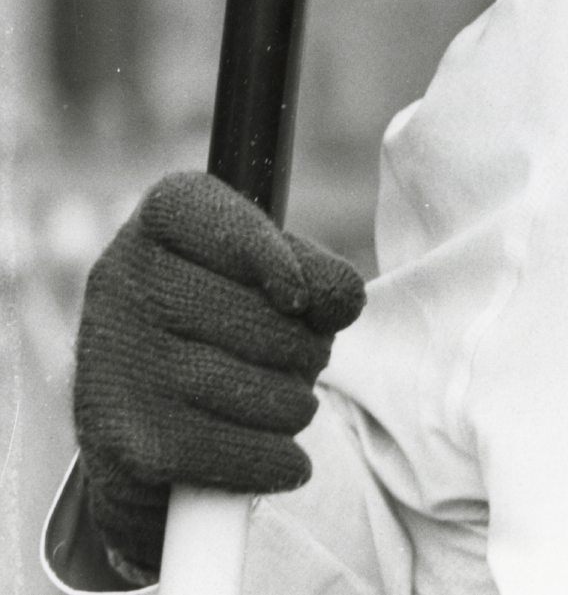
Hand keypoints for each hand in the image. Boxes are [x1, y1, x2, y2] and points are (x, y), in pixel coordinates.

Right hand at [72, 170, 366, 581]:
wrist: (137, 414)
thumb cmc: (221, 319)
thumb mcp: (269, 272)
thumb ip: (318, 273)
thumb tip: (341, 299)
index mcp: (166, 216)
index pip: (220, 221)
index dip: (268, 257)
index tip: (298, 299)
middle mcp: (125, 277)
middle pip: (255, 316)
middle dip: (306, 348)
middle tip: (309, 359)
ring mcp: (117, 357)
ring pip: (248, 386)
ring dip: (295, 404)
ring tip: (293, 402)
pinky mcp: (121, 435)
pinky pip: (223, 450)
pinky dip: (272, 460)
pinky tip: (288, 459)